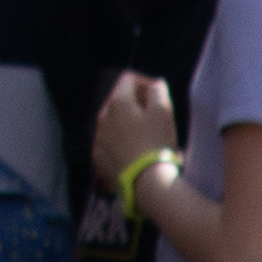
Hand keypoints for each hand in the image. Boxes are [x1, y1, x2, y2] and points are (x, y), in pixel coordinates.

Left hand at [92, 70, 177, 192]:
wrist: (145, 182)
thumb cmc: (157, 144)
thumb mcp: (164, 112)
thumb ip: (158, 91)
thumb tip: (154, 85)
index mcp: (119, 102)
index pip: (128, 79)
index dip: (145, 82)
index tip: (158, 95)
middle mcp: (103, 115)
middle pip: (118, 100)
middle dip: (135, 103)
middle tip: (153, 116)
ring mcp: (98, 137)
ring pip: (111, 121)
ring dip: (126, 122)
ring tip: (143, 137)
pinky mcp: (97, 156)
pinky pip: (107, 142)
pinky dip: (118, 142)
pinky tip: (132, 152)